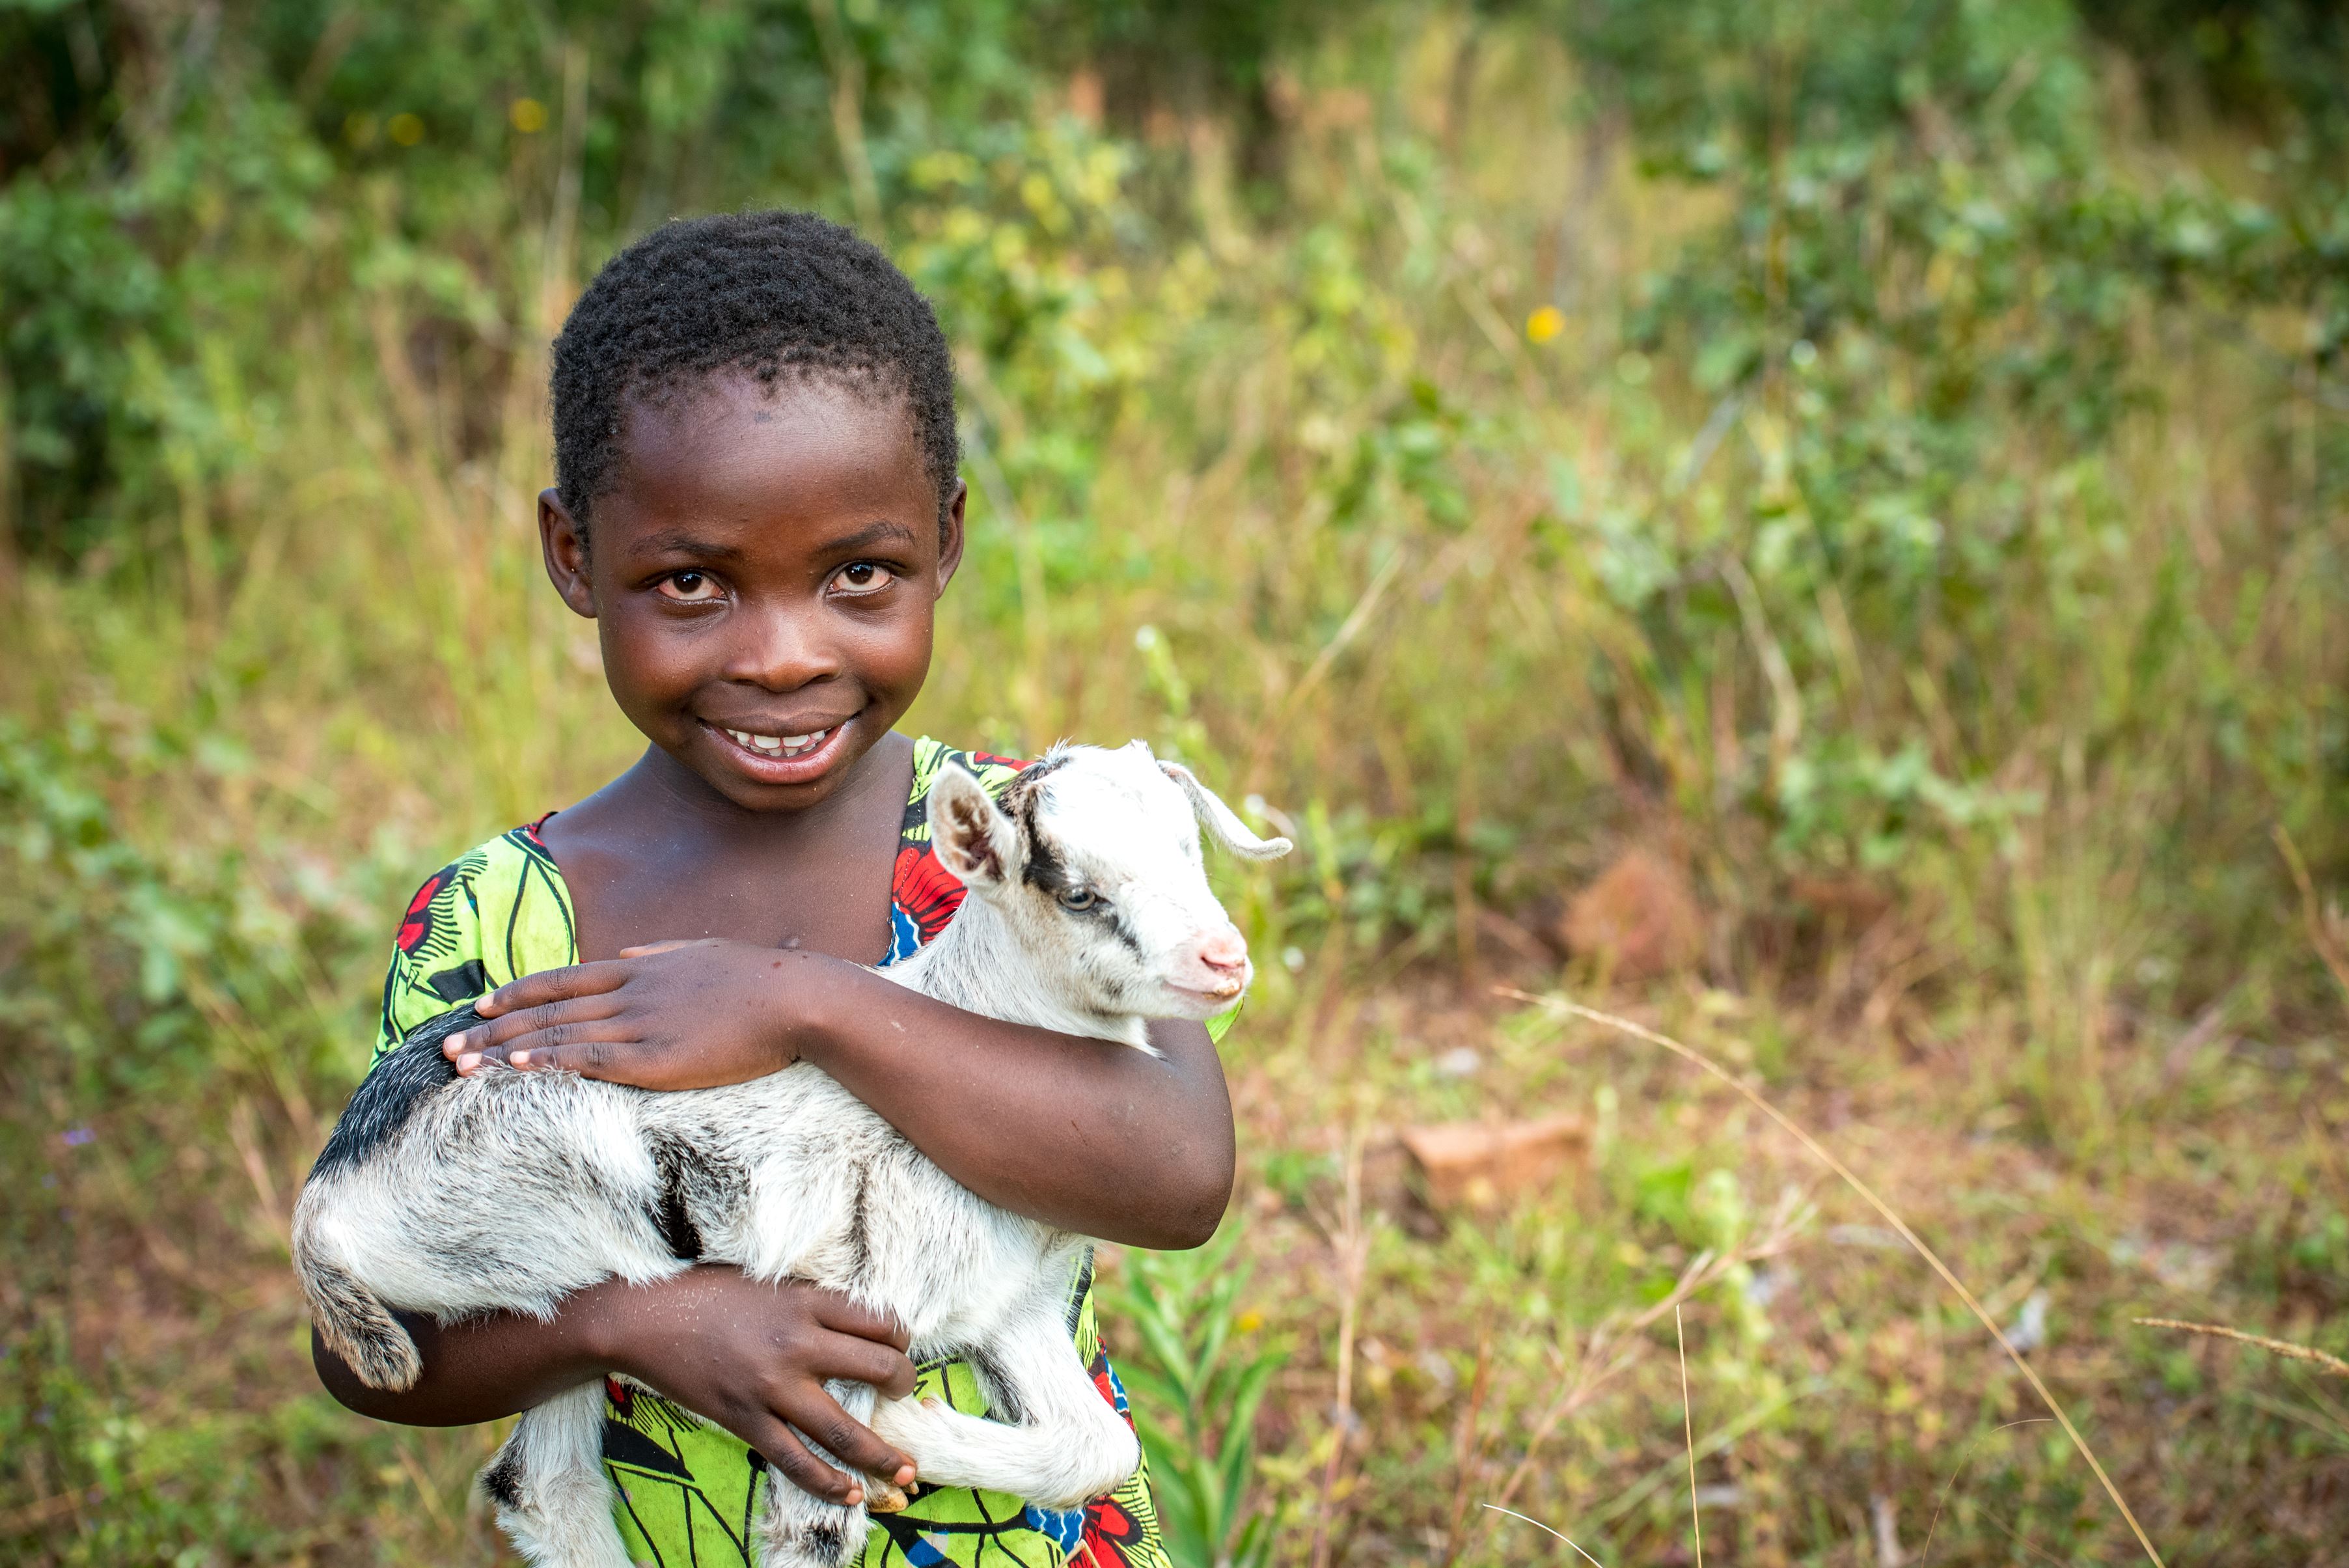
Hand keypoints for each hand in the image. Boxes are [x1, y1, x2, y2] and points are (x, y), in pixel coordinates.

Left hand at [444, 939, 836, 1088]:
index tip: (480, 1005)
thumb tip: (631, 955)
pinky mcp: (656, 1058)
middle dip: (493, 1029)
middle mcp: (630, 991)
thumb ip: (661, 955)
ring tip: (463, 1065)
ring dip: (505, 1052)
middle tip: (448, 1048)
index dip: (517, 993)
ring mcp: (641, 1023)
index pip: (562, 980)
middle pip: (546, 1010)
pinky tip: (515, 1073)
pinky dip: (548, 1064)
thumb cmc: (760, 979)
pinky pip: (590, 1061)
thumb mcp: (703, 952)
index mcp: (641, 968)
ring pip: (557, 1036)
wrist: (797, 998)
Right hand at [583, 1267, 919, 1505]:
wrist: (641, 1316)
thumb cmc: (702, 1290)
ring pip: (843, 1430)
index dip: (901, 1338)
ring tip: (905, 1471)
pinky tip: (850, 1493)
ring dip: (882, 1454)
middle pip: (876, 1369)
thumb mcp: (765, 1280)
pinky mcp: (744, 1419)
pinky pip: (794, 1460)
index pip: (880, 1321)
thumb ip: (807, 1299)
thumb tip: (850, 1320)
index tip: (900, 1346)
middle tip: (905, 1392)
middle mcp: (797, 1344)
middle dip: (902, 1385)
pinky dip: (826, 1482)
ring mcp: (771, 1387)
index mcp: (805, 1301)